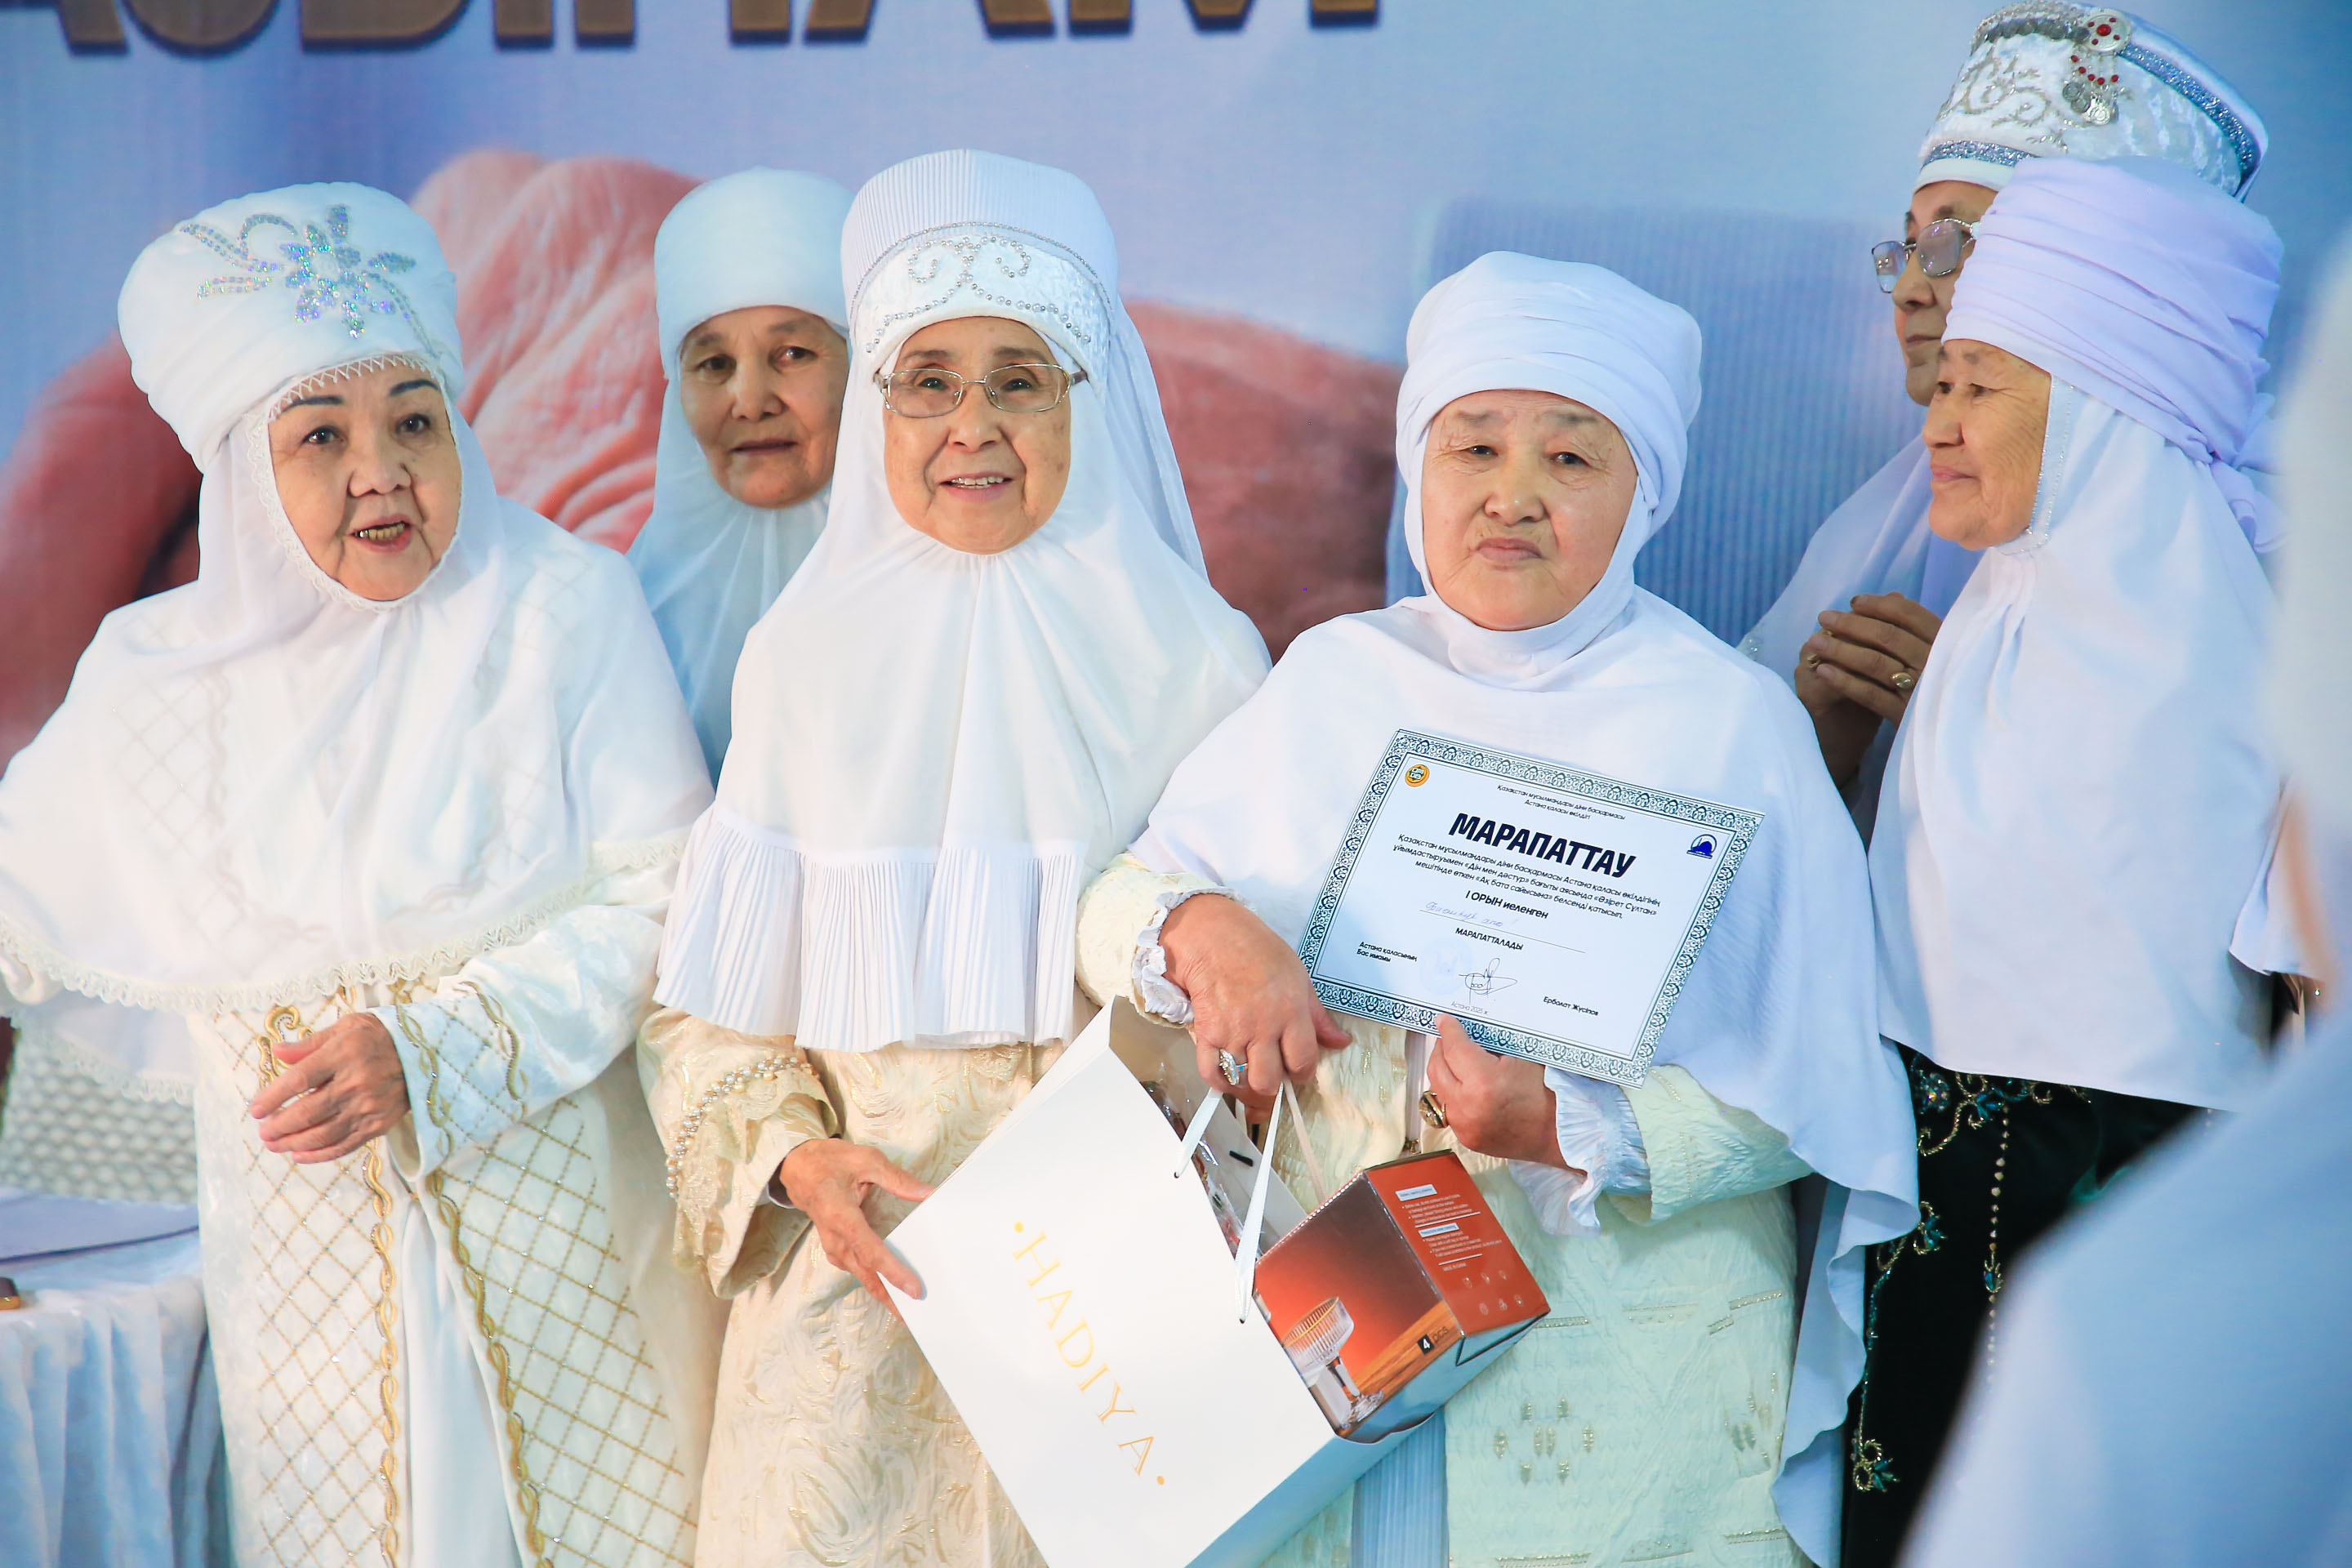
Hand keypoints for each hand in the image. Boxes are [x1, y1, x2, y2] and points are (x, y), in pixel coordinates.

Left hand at [248, 1013, 410, 1162]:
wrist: (425, 1053)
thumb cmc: (380, 1036)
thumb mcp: (347, 1026)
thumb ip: (311, 1043)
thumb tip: (278, 1052)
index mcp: (344, 1053)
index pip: (300, 1079)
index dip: (273, 1097)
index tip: (255, 1110)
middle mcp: (356, 1082)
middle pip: (308, 1111)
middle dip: (279, 1126)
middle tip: (263, 1132)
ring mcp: (369, 1106)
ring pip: (323, 1133)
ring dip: (294, 1143)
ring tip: (275, 1145)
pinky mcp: (379, 1124)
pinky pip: (345, 1145)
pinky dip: (320, 1155)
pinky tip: (300, 1156)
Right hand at [778, 1138, 935, 1310]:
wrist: (796, 1166)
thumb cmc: (830, 1161)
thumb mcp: (866, 1160)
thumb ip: (897, 1179)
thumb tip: (928, 1193)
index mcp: (841, 1216)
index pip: (871, 1251)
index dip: (893, 1272)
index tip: (912, 1289)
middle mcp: (835, 1237)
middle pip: (865, 1273)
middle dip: (889, 1296)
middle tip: (913, 1315)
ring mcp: (832, 1245)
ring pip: (859, 1274)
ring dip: (881, 1291)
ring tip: (905, 1307)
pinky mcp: (835, 1246)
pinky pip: (855, 1267)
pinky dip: (872, 1279)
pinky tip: (888, 1285)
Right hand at [1159, 893, 1352, 1107]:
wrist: (1212, 936)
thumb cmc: (1257, 951)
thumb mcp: (1298, 976)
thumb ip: (1318, 1016)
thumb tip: (1341, 1042)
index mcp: (1292, 1013)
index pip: (1303, 1062)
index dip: (1302, 1073)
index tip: (1298, 1070)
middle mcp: (1264, 1028)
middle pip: (1270, 1080)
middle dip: (1274, 1083)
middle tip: (1272, 1072)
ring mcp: (1233, 1033)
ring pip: (1243, 1081)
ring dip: (1247, 1083)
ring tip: (1250, 1071)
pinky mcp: (1207, 1034)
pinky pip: (1212, 1073)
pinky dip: (1220, 1082)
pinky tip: (1227, 1074)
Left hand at [1425, 1015, 1573, 1170]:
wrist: (1557, 1133)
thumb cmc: (1546, 1092)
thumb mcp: (1519, 1058)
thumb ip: (1489, 1043)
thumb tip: (1467, 1029)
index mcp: (1483, 1082)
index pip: (1454, 1048)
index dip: (1448, 1030)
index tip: (1445, 1021)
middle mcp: (1468, 1106)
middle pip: (1437, 1068)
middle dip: (1441, 1048)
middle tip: (1449, 1038)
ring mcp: (1464, 1126)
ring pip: (1438, 1090)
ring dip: (1444, 1071)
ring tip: (1455, 1060)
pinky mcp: (1466, 1138)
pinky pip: (1449, 1109)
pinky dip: (1453, 1094)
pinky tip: (1465, 1085)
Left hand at [1794, 592, 1942, 784]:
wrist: (1967, 736)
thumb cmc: (1949, 684)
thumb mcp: (1943, 652)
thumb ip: (1918, 628)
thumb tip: (1892, 595)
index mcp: (1948, 642)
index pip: (1910, 615)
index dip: (1879, 606)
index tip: (1854, 602)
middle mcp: (1936, 662)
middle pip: (1887, 636)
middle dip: (1851, 624)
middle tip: (1824, 617)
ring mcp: (1921, 689)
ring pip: (1874, 663)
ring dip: (1840, 649)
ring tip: (1814, 641)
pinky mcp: (1905, 715)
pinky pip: (1869, 694)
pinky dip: (1844, 680)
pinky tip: (1823, 671)